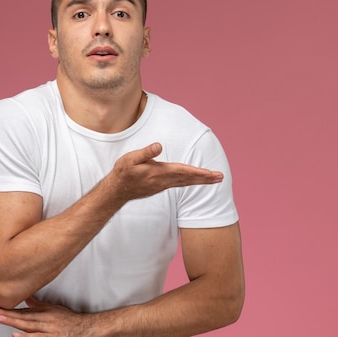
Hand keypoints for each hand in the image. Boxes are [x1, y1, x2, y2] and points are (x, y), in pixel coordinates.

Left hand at [0, 297, 99, 336]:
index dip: (10, 309)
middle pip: (23, 316)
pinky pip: (38, 336)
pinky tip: (16, 334)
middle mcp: (46, 317)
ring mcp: (49, 327)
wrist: (90, 328)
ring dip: (13, 321)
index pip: (24, 310)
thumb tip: (27, 300)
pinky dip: (26, 336)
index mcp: (46, 310)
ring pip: (28, 324)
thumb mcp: (56, 309)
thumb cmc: (74, 320)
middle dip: (6, 313)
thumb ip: (41, 305)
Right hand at [109, 143, 223, 201]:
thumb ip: (145, 153)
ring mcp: (163, 185)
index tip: (210, 173)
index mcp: (159, 172)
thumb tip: (159, 145)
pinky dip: (190, 182)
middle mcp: (164, 180)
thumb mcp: (130, 159)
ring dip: (201, 181)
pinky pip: (180, 184)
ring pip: (186, 182)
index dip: (197, 172)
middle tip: (221, 177)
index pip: (182, 172)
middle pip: (188, 179)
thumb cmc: (123, 173)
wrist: (116, 192)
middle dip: (205, 178)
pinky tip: (196, 180)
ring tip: (214, 179)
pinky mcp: (161, 186)